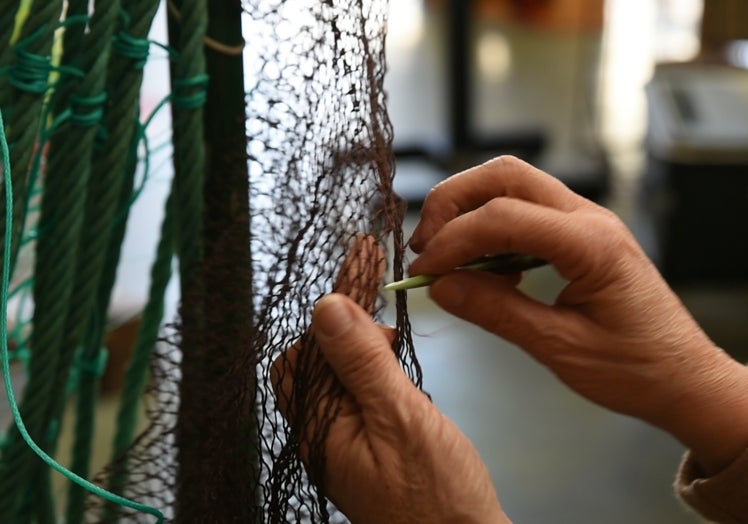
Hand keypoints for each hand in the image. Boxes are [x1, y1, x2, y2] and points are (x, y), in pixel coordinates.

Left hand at [273, 237, 508, 522]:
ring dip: (360, 339)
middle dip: (343, 317)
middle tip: (373, 278)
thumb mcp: (401, 419)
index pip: (302, 352)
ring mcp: (346, 441)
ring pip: (339, 373)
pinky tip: (395, 360)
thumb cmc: (438, 501)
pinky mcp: (371, 445)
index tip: (358, 264)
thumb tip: (327, 307)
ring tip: (389, 323)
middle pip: (316, 358)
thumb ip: (362, 362)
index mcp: (320, 428)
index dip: (330, 310)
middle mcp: (324, 434)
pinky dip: (374, 365)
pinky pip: (359, 392)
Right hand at [408, 156, 747, 474]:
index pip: (502, 218)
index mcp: (590, 243)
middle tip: (424, 246)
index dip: (452, 241)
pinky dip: (490, 228)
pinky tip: (483, 267)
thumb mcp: (560, 348)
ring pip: (512, 184)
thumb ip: (497, 312)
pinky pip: (524, 211)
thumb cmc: (636, 369)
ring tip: (444, 254)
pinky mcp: (578, 234)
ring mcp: (585, 221)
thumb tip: (440, 286)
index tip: (423, 271)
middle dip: (453, 203)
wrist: (683, 377)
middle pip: (504, 176)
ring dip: (468, 209)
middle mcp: (588, 218)